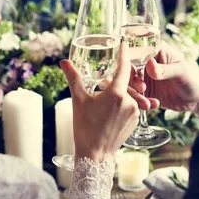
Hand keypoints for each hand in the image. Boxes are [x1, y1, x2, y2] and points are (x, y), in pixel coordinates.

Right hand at [60, 42, 140, 161]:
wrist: (95, 155)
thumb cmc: (85, 128)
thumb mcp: (78, 100)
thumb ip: (73, 78)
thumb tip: (63, 62)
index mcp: (116, 94)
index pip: (123, 68)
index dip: (123, 55)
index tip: (125, 43)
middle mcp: (129, 102)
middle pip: (124, 83)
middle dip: (113, 80)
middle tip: (101, 82)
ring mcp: (134, 112)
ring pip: (127, 95)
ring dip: (117, 93)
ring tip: (102, 100)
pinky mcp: (135, 121)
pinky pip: (130, 106)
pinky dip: (121, 104)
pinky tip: (109, 110)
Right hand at [130, 41, 198, 117]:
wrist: (198, 98)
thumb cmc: (193, 79)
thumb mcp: (181, 72)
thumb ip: (166, 70)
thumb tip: (150, 65)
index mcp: (155, 51)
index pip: (136, 49)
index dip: (128, 57)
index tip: (129, 68)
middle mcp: (146, 63)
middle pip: (128, 67)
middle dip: (131, 78)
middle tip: (142, 88)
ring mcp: (145, 77)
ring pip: (130, 82)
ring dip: (135, 92)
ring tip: (146, 100)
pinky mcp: (145, 92)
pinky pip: (135, 96)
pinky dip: (140, 101)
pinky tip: (151, 105)